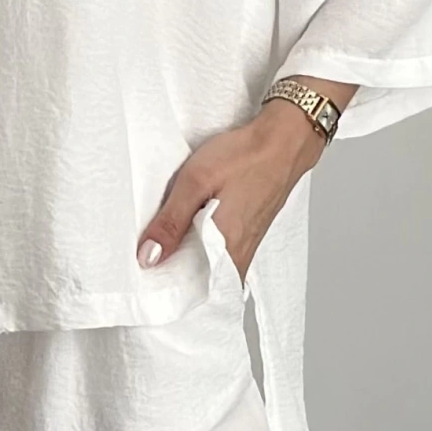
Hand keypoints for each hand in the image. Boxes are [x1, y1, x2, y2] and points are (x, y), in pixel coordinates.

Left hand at [137, 100, 326, 283]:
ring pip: (214, 267)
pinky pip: (225, 253)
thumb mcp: (195, 182)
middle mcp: (240, 253)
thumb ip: (171, 222)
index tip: (148, 278)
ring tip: (171, 247)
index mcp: (226, 248)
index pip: (193, 289)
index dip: (169, 288)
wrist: (283, 141)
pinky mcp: (251, 232)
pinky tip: (195, 233)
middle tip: (155, 263)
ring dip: (192, 261)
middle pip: (203, 281)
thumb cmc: (245, 157)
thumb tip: (149, 256)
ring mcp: (248, 244)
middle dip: (178, 276)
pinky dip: (207, 249)